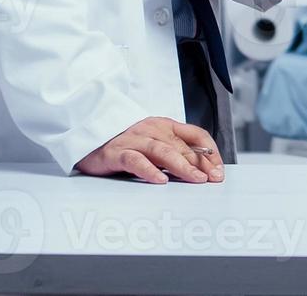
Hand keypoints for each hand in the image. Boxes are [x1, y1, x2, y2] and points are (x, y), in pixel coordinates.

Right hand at [74, 117, 223, 184]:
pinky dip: (149, 170)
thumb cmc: (125, 144)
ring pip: (163, 151)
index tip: (219, 171)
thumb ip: (174, 153)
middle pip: (182, 146)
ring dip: (182, 166)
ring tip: (196, 180)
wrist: (88, 137)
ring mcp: (134, 139)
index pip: (196, 135)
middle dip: (201, 163)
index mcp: (165, 125)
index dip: (211, 152)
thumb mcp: (154, 145)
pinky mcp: (116, 152)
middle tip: (213, 179)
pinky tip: (160, 181)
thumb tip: (202, 171)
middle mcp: (152, 129)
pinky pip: (135, 160)